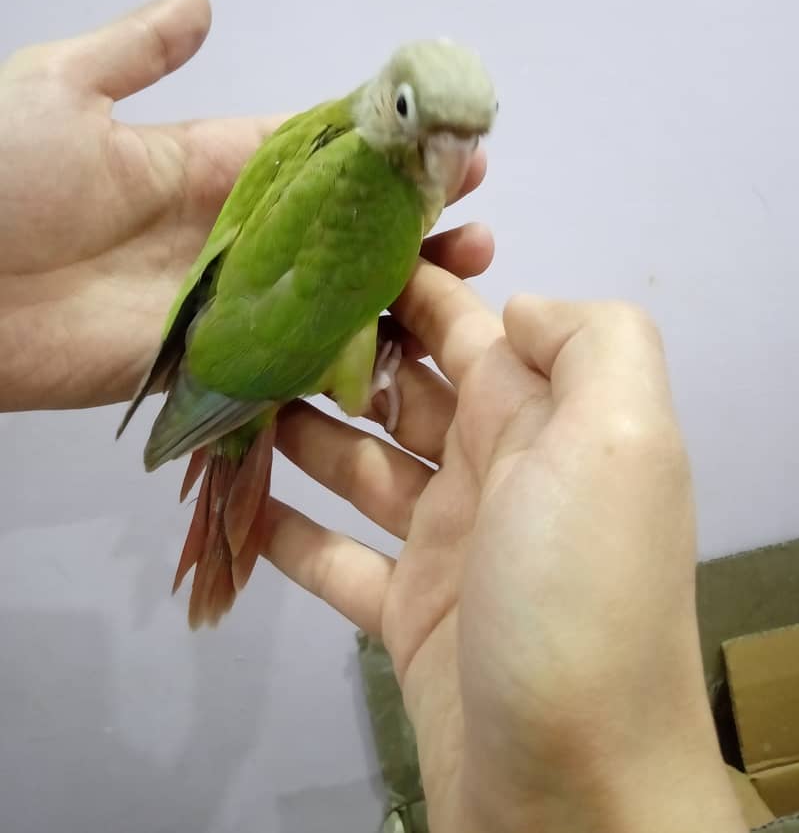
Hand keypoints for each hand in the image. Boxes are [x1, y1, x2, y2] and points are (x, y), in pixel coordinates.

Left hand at [0, 0, 489, 410]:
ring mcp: (228, 308)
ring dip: (404, 281)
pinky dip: (356, 356)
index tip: (444, 137)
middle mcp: (230, 240)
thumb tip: (202, 2)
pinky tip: (418, 343)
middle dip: (410, 216)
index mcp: (203, 168)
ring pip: (335, 295)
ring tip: (472, 265)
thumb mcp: (62, 89)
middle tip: (478, 204)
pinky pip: (297, 363)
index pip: (312, 155)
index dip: (377, 149)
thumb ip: (140, 53)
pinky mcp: (216, 370)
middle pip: (340, 230)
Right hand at [265, 269, 746, 832]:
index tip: (322, 258)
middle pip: (401, 392)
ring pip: (361, 467)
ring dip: (299, 435)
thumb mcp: (621, 439)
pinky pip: (338, 559)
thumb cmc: (582, 592)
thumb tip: (515, 307)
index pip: (466, 329)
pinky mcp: (409, 616)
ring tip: (227, 401)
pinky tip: (235, 506)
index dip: (404, 288)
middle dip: (334, 357)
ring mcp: (450, 546)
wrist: (574, 787)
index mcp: (541, 423)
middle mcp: (496, 472)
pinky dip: (289, 533)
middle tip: (249, 331)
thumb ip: (589, 342)